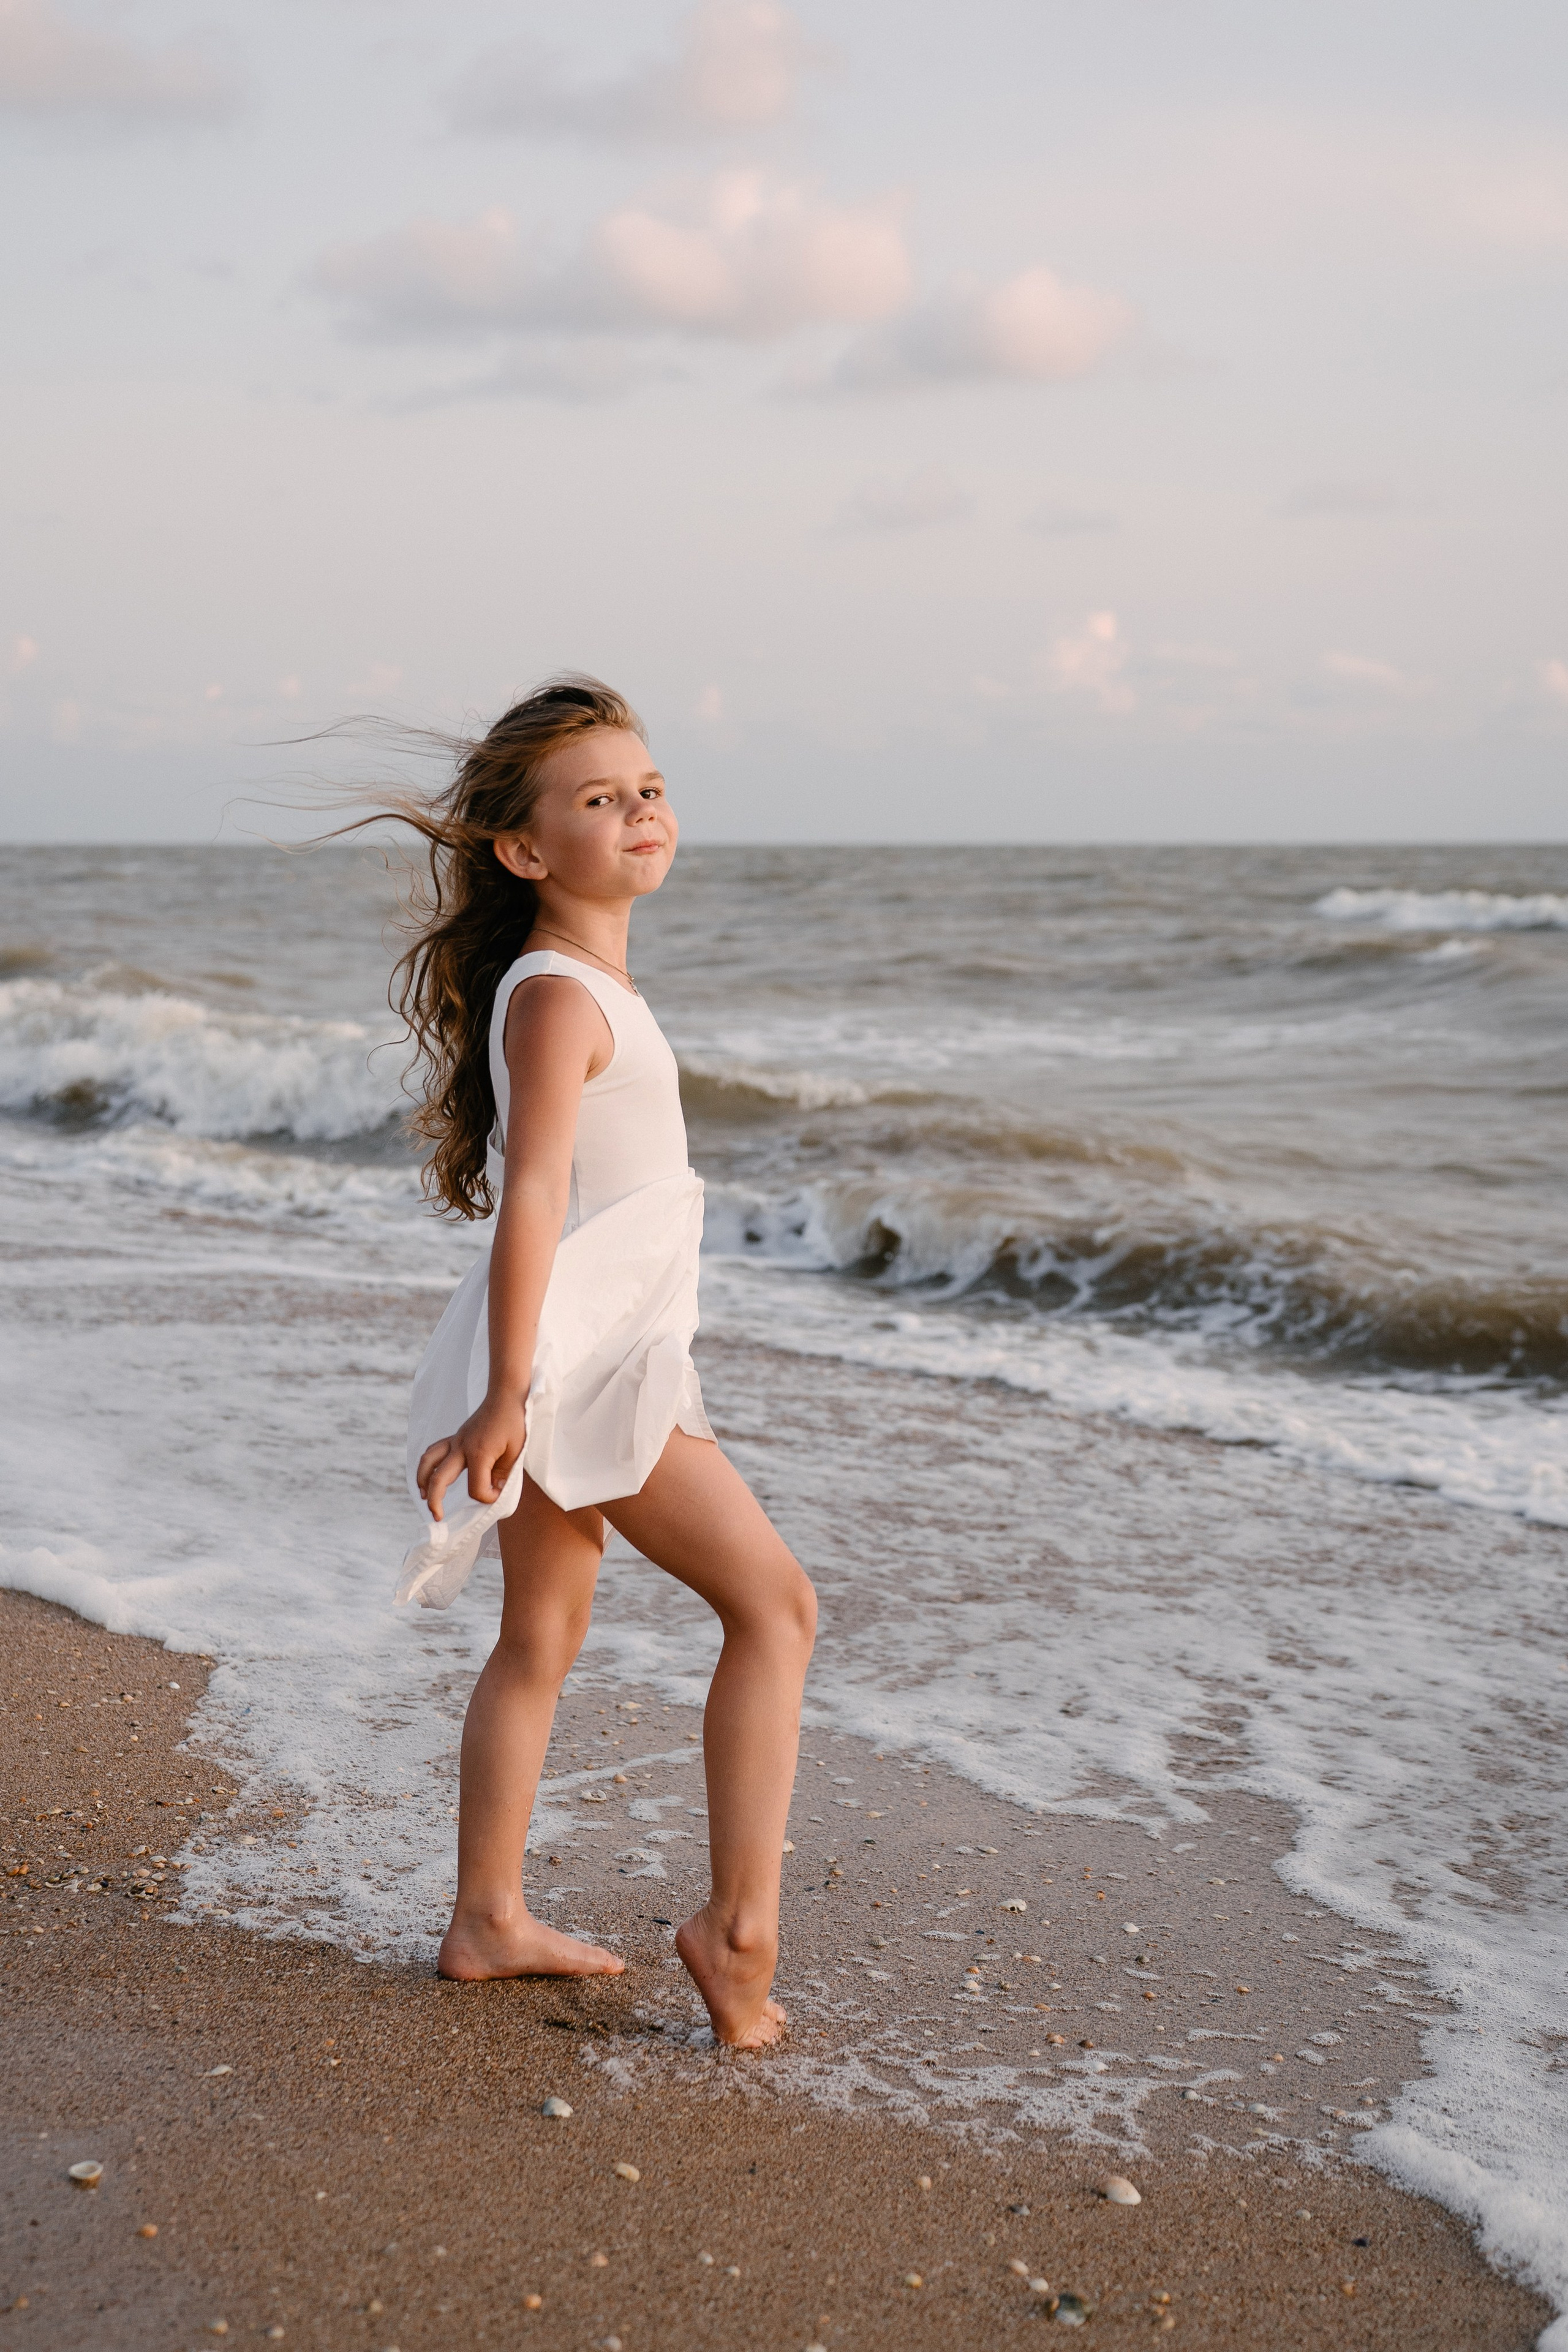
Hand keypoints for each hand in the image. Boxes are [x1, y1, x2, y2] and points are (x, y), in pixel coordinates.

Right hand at [417, 1395, 525, 1521]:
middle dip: (436, 1501)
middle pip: (439, 1479)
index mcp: (479, 1454)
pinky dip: (428, 1464)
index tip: (498, 1493)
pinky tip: (430, 1474)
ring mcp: (455, 1441)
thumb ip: (502, 1474)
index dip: (487, 1497)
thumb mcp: (515, 1452)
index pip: (475, 1488)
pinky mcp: (455, 1437)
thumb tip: (492, 1490)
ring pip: (428, 1462)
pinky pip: (434, 1451)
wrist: (506, 1396)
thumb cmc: (514, 1422)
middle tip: (438, 1517)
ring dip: (422, 1480)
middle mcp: (461, 1448)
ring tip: (424, 1496)